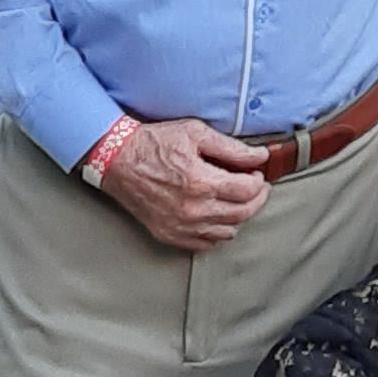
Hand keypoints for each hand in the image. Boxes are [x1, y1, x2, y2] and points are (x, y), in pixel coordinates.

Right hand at [95, 118, 270, 252]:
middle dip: (256, 199)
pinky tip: (216, 216)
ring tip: (236, 200)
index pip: (248, 191)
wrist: (117, 160)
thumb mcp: (195, 133)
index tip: (257, 174)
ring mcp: (181, 226)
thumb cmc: (154, 143)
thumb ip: (232, 148)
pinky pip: (206, 244)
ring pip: (228, 232)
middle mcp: (193, 209)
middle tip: (256, 188)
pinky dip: (217, 232)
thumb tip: (260, 156)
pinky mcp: (169, 234)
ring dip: (239, 216)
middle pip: (243, 213)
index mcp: (202, 182)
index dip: (259, 182)